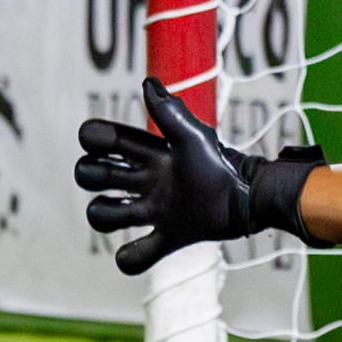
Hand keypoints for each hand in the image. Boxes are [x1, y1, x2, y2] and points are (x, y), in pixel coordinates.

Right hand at [75, 78, 255, 274]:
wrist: (250, 200)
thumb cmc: (222, 166)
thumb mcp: (194, 139)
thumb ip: (170, 115)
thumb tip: (147, 84)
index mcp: (149, 155)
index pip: (100, 141)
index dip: (94, 140)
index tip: (109, 145)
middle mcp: (146, 182)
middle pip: (90, 176)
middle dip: (92, 177)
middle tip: (125, 181)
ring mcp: (155, 211)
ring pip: (103, 215)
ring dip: (106, 216)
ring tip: (136, 214)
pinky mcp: (169, 237)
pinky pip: (132, 257)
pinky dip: (130, 258)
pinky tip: (145, 247)